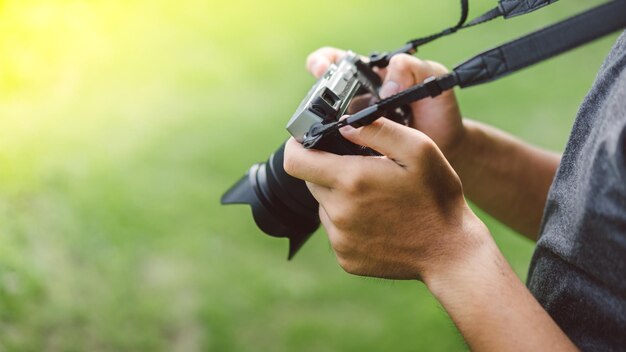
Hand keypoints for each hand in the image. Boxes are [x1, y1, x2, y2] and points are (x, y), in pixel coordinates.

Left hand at [283, 117, 489, 280]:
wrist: (449, 252)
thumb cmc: (437, 197)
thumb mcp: (418, 149)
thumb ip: (377, 129)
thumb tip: (343, 125)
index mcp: (351, 180)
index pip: (295, 161)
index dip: (296, 147)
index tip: (306, 143)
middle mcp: (338, 212)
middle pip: (311, 182)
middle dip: (329, 171)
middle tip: (362, 171)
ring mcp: (340, 239)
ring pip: (325, 207)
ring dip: (341, 198)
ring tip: (377, 199)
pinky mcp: (345, 258)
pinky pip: (336, 232)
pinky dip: (350, 223)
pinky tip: (378, 221)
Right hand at [306, 47, 465, 160]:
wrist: (446, 148)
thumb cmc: (437, 109)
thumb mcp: (431, 77)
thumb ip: (412, 68)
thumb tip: (387, 86)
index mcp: (367, 77)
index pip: (334, 63)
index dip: (322, 63)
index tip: (322, 69)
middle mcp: (353, 101)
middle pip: (320, 95)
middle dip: (315, 98)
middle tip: (320, 104)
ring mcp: (352, 128)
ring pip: (324, 125)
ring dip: (322, 128)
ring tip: (330, 131)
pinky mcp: (355, 152)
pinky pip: (337, 151)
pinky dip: (333, 152)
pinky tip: (340, 154)